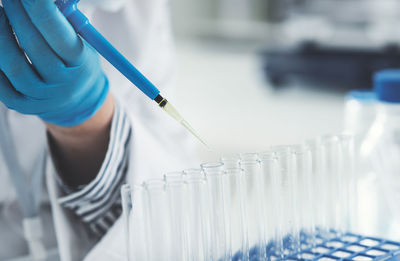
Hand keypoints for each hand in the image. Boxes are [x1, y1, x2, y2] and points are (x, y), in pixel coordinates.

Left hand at [0, 0, 108, 126]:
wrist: (78, 100)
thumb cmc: (77, 63)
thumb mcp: (81, 42)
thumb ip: (63, 22)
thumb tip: (45, 1)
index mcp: (81, 64)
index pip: (59, 33)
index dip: (40, 8)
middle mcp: (63, 83)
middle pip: (33, 45)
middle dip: (17, 15)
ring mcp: (41, 96)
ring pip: (11, 65)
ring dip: (0, 34)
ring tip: (0, 14)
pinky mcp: (23, 105)